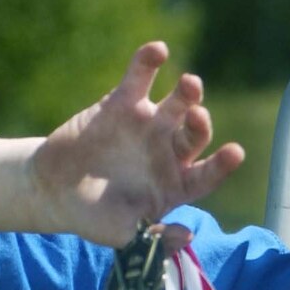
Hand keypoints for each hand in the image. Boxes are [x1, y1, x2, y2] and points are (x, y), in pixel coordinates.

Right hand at [30, 42, 245, 248]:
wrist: (54, 191)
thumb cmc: (94, 219)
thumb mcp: (125, 238)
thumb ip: (155, 239)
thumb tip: (187, 235)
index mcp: (176, 186)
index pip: (207, 175)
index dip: (221, 165)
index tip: (235, 153)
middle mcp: (168, 154)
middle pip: (194, 136)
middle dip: (200, 125)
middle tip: (198, 116)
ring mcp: (148, 126)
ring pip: (176, 105)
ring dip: (186, 93)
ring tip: (191, 84)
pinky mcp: (122, 104)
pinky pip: (139, 79)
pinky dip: (148, 63)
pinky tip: (158, 50)